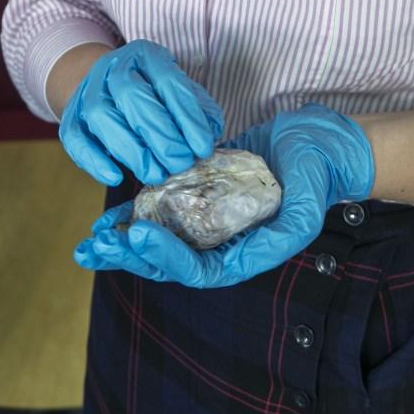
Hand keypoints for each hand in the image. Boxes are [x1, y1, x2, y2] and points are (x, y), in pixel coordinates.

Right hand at [59, 39, 223, 186]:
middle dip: (159, 133)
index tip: (203, 147)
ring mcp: (88, 90)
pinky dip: (94, 160)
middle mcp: (113, 67)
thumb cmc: (152, 93)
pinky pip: (75, 138)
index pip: (168, 81)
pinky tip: (115, 177)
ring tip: (155, 174)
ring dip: (130, 149)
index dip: (187, 116)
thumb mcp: (178, 91)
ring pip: (101, 115)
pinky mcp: (71, 116)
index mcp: (145, 55)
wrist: (106, 85)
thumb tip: (209, 134)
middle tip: (180, 163)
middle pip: (131, 96)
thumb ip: (197, 109)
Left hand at [73, 104, 373, 286]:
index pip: (196, 269)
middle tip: (94, 246)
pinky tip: (114, 209)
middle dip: (130, 255)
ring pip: (161, 236)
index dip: (164, 258)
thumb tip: (243, 260)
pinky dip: (140, 209)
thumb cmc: (315, 177)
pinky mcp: (203, 191)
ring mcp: (210, 217)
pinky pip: (167, 206)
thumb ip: (276, 239)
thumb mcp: (303, 211)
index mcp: (244, 254)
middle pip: (169, 260)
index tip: (137, 236)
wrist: (321, 143)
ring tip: (91, 238)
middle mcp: (222, 241)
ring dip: (126, 239)